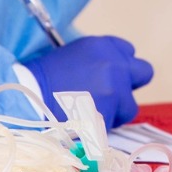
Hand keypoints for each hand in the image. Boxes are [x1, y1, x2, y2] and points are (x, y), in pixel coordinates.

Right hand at [24, 36, 153, 128]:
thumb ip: (97, 61)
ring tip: (91, 113)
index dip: (120, 64)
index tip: (110, 74)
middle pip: (143, 72)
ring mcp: (115, 90)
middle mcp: (113, 64)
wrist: (28, 100)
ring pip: (130, 105)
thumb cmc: (43, 79)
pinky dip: (103, 126)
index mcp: (102, 45)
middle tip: (114, 94)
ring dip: (116, 110)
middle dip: (130, 84)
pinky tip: (85, 123)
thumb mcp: (72, 56)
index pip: (128, 50)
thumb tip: (109, 73)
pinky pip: (115, 123)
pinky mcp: (111, 113)